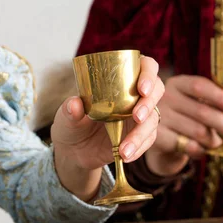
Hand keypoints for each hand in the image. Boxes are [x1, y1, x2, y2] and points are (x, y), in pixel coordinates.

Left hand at [51, 56, 163, 201]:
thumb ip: (69, 110)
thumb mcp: (65, 117)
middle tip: (137, 116)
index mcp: (121, 79)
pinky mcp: (142, 135)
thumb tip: (74, 104)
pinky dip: (139, 148)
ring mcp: (141, 115)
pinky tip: (126, 155)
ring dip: (141, 133)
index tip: (141, 88)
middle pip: (157, 90)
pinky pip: (149, 139)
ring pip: (153, 118)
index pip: (145, 66)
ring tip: (124, 149)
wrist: (74, 152)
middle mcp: (135, 94)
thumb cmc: (71, 125)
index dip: (148, 74)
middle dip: (149, 102)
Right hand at [144, 75, 222, 176]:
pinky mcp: (156, 139)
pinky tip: (202, 150)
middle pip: (203, 112)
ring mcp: (158, 118)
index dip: (222, 97)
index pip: (201, 86)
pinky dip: (201, 151)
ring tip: (217, 142)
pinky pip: (188, 147)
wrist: (162, 141)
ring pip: (198, 132)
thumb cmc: (190, 117)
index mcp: (180, 83)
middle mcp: (166, 97)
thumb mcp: (207, 105)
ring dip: (215, 140)